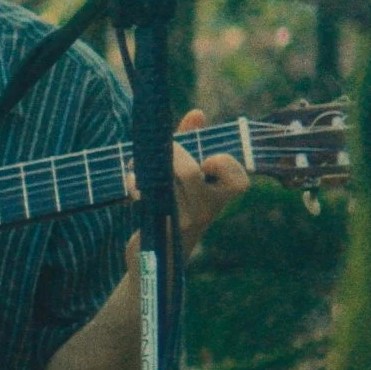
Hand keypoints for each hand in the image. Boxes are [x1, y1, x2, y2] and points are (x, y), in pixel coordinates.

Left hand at [125, 108, 250, 262]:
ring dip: (145, 166)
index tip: (207, 159)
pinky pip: (145, 199)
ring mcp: (183, 222)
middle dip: (169, 152)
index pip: (239, 181)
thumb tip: (197, 113)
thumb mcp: (186, 176)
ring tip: (136, 165)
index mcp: (220, 197)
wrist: (156, 256)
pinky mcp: (159, 229)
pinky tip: (131, 183)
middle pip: (189, 172)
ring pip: (163, 183)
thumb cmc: (174, 206)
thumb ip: (192, 142)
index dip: (224, 164)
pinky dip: (135, 184)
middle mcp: (207, 211)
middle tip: (156, 149)